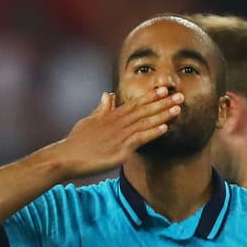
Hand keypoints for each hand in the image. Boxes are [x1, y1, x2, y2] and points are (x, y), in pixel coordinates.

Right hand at [48, 87, 183, 177]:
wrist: (66, 157)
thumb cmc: (77, 142)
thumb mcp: (90, 120)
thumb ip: (102, 108)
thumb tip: (109, 95)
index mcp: (111, 115)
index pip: (135, 103)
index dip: (151, 96)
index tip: (164, 89)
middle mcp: (117, 122)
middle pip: (144, 110)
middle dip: (163, 103)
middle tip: (180, 95)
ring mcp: (120, 135)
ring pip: (145, 122)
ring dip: (163, 115)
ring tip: (178, 109)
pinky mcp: (120, 150)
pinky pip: (139, 139)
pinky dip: (152, 133)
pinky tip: (165, 128)